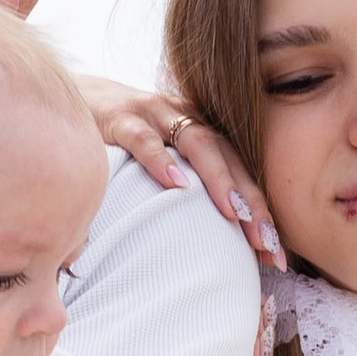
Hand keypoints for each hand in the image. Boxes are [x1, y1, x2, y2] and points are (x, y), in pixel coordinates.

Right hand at [75, 74, 282, 262]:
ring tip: (234, 213)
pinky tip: (174, 184)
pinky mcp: (121, 117)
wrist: (80, 98)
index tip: (276, 255)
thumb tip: (214, 257)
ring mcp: (156, 115)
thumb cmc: (128, 142)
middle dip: (251, 201)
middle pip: (230, 158)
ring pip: (197, 143)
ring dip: (219, 179)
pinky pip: (144, 138)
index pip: (242, 171)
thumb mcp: (164, 165)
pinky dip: (160, 160)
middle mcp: (187, 120)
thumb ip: (189, 199)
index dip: (261, 211)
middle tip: (267, 242)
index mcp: (203, 133)